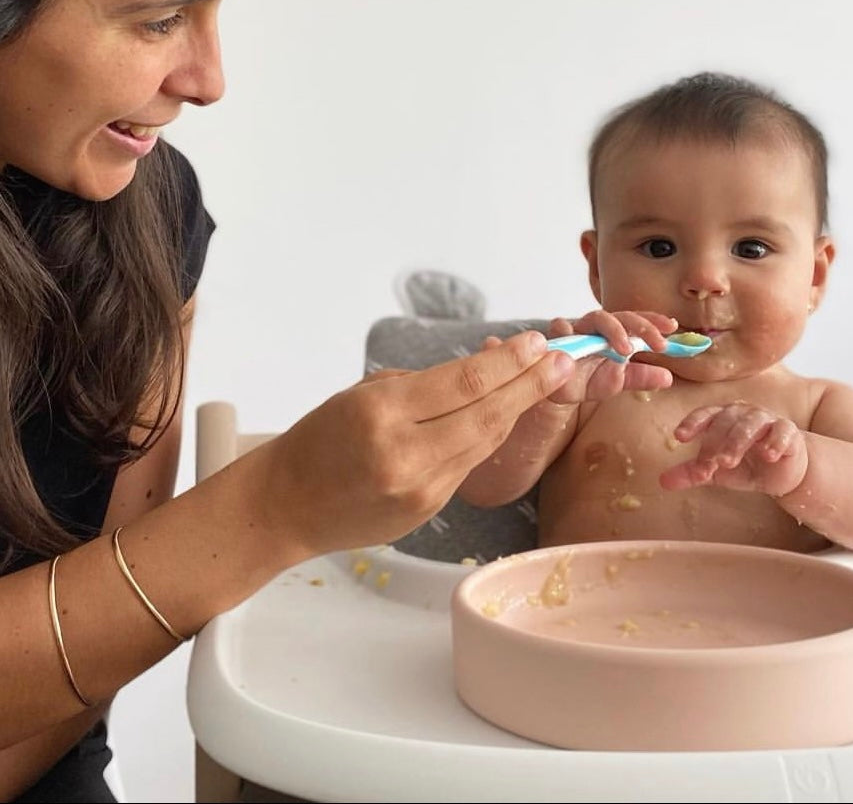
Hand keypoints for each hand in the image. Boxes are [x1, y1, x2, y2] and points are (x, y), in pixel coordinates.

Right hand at [255, 330, 576, 557]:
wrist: (287, 503)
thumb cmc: (319, 438)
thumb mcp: (362, 394)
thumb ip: (421, 387)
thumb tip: (481, 374)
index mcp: (381, 412)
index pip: (464, 381)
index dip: (508, 361)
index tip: (538, 342)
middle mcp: (405, 452)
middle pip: (486, 412)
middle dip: (531, 383)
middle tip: (565, 358)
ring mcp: (419, 488)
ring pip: (485, 441)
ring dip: (519, 409)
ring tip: (547, 382)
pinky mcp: (427, 511)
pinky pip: (468, 465)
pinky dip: (489, 437)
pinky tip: (506, 415)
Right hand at [543, 309, 677, 403]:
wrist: (558, 390)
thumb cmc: (588, 379)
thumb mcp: (618, 381)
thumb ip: (641, 377)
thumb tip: (668, 377)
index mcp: (613, 334)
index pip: (635, 321)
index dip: (653, 321)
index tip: (672, 327)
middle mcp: (596, 328)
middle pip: (620, 316)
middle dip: (640, 326)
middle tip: (658, 344)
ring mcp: (576, 330)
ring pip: (595, 317)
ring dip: (613, 330)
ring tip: (625, 350)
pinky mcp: (555, 337)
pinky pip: (560, 327)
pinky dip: (567, 329)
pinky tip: (577, 336)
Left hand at [659, 403, 808, 496]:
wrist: (782, 474)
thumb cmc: (746, 466)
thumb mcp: (717, 472)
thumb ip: (692, 473)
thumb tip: (662, 482)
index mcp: (722, 417)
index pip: (704, 415)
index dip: (692, 423)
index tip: (679, 436)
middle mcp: (742, 413)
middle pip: (726, 422)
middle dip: (716, 443)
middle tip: (711, 464)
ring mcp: (766, 420)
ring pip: (751, 424)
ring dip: (738, 441)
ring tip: (728, 462)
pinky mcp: (788, 432)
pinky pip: (782, 431)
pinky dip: (775, 441)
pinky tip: (768, 454)